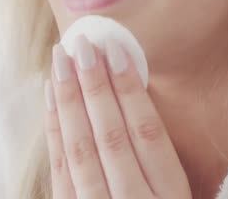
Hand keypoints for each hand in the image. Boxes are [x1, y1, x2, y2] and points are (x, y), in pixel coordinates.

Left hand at [44, 37, 188, 197]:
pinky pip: (60, 169)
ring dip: (69, 99)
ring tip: (61, 58)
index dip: (130, 89)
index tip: (115, 49)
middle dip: (95, 86)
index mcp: (171, 195)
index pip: (149, 133)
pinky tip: (51, 94)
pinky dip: (54, 129)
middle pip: (112, 137)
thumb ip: (159, 157)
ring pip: (82, 150)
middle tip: (82, 44)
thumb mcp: (176, 192)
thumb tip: (131, 86)